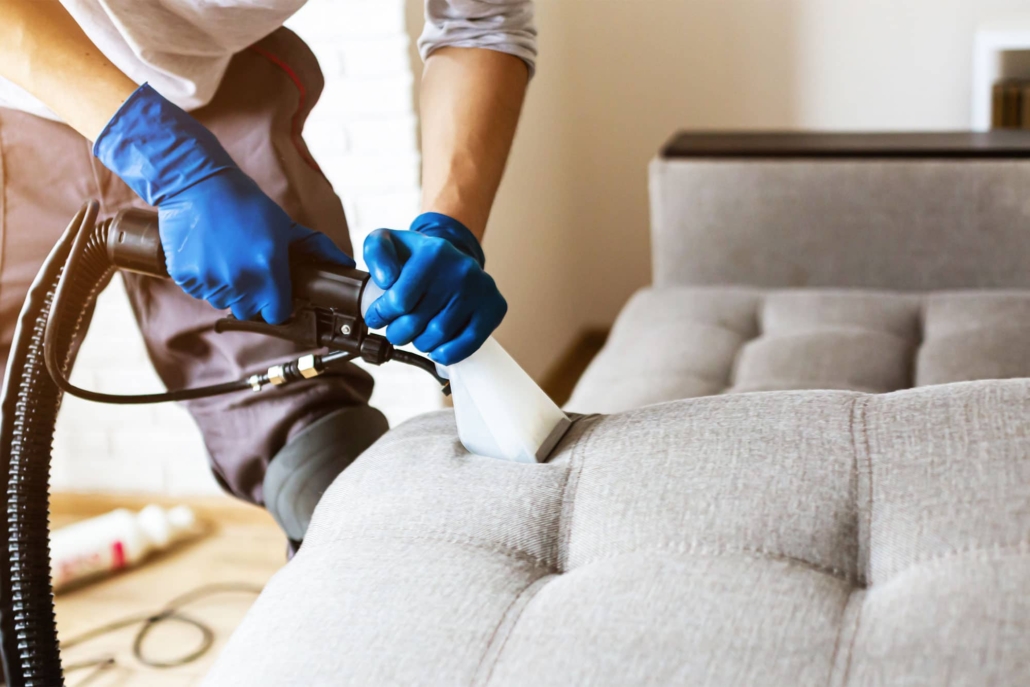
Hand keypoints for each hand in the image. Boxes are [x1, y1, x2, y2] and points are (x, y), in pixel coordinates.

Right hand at [94, 84, 351, 322]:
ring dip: (226, 287)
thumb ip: (317, 248)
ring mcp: (211, 280)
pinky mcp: (186, 276)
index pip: (276, 314)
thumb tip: (346, 264)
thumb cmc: (246, 203)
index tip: (274, 295)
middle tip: (247, 269)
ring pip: (222, 301)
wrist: (198, 184)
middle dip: (251, 297)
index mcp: (268, 268)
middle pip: (249, 311)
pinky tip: (207, 254)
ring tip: (225, 257)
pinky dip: (202, 279)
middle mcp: (241, 279)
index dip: (276, 306)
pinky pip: (199, 291)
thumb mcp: (285, 225)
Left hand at [363, 213, 506, 364]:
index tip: (377, 317)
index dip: (380, 315)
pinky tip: (436, 349)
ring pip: (438, 336)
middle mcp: (461, 269)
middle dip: (397, 333)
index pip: (398, 301)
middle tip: (395, 331)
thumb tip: (386, 280)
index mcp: (434, 252)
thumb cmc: (414, 257)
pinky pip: (468, 343)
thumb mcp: (387, 242)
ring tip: (416, 335)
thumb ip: (376, 251)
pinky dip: (447, 353)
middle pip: (417, 322)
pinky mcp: (494, 307)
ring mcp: (481, 289)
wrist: (450, 259)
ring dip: (420, 343)